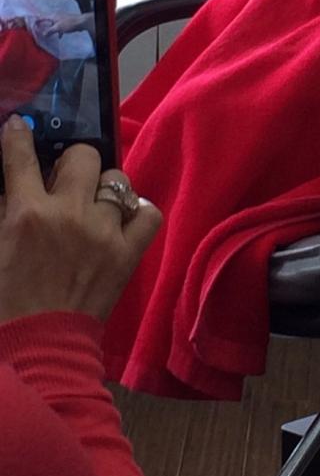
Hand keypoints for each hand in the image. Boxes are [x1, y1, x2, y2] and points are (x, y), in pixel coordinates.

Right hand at [0, 116, 161, 323]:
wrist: (36, 348)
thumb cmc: (4, 300)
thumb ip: (6, 209)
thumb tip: (13, 187)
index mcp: (25, 213)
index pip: (19, 154)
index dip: (17, 135)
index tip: (20, 127)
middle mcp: (68, 214)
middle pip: (83, 156)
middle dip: (71, 163)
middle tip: (63, 179)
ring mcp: (104, 233)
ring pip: (117, 181)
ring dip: (103, 188)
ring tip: (94, 203)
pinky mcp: (128, 254)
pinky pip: (149, 213)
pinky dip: (138, 212)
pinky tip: (123, 219)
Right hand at [35, 11, 90, 37]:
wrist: (81, 22)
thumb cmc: (69, 23)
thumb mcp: (58, 28)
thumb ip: (50, 31)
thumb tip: (43, 35)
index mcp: (52, 16)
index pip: (41, 17)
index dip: (36, 21)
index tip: (31, 25)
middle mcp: (56, 16)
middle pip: (47, 21)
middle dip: (43, 26)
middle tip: (37, 30)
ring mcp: (61, 19)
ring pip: (53, 24)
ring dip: (50, 29)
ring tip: (47, 35)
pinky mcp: (65, 23)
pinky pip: (59, 27)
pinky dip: (58, 31)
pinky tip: (59, 36)